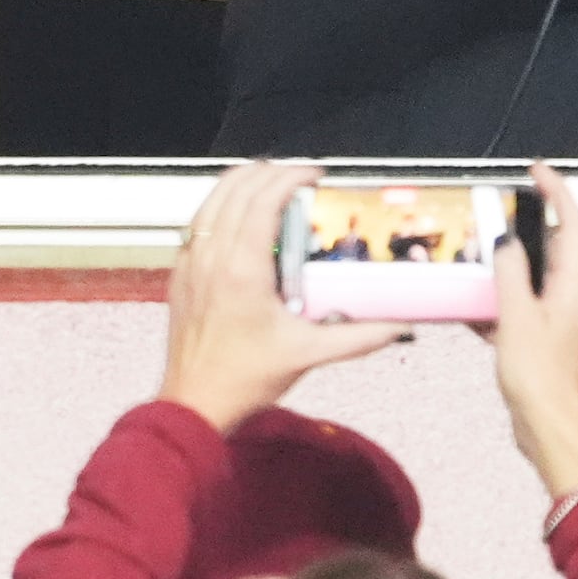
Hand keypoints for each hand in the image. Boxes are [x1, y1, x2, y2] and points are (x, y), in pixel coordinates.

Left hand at [158, 163, 409, 431]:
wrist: (194, 406)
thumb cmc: (243, 380)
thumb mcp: (307, 354)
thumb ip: (358, 338)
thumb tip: (396, 326)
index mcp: (242, 269)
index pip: (263, 199)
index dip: (290, 176)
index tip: (314, 174)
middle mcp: (212, 257)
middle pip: (236, 188)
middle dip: (269, 172)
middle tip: (299, 177)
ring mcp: (191, 264)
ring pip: (212, 199)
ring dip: (242, 182)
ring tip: (271, 184)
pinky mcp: (180, 274)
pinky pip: (198, 222)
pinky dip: (220, 205)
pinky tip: (238, 216)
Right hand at [489, 164, 577, 496]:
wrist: (549, 427)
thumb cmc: (541, 377)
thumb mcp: (517, 315)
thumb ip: (510, 271)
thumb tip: (505, 241)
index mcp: (576, 283)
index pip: (572, 221)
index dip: (557, 191)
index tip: (536, 171)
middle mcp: (574, 295)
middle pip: (553, 245)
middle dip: (522, 229)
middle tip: (494, 219)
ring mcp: (561, 316)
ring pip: (535, 275)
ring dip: (507, 266)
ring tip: (478, 262)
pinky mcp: (546, 337)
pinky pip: (523, 304)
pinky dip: (501, 299)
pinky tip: (475, 309)